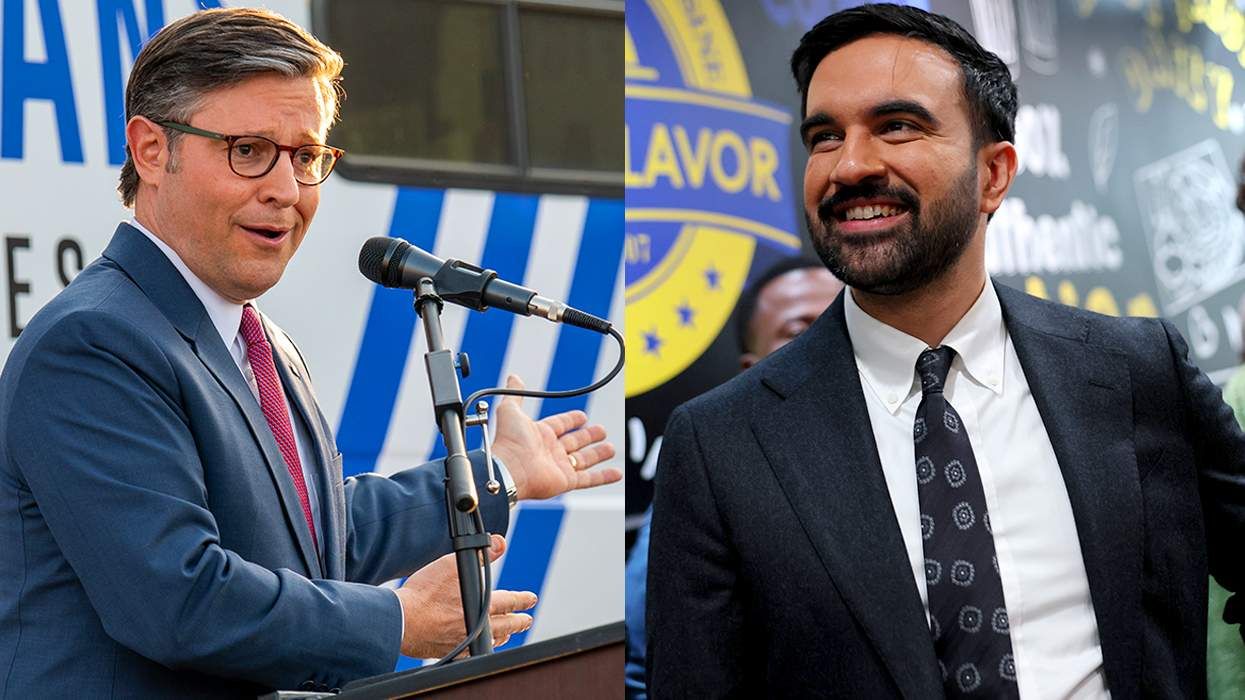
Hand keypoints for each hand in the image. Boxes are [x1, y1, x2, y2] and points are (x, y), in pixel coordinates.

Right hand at [394, 535, 536, 657]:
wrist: (400, 620)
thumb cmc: (424, 593)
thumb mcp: (452, 565)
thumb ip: (481, 554)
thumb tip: (500, 543)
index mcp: (482, 606)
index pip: (510, 602)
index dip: (523, 599)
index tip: (531, 598)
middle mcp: (476, 627)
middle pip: (506, 625)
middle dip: (519, 622)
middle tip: (527, 619)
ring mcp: (464, 643)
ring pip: (491, 641)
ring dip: (503, 635)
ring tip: (507, 632)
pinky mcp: (449, 652)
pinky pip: (473, 652)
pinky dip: (482, 647)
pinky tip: (480, 644)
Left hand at [490, 374, 619, 500]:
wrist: (509, 469)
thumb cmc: (508, 441)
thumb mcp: (510, 410)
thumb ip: (514, 393)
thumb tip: (513, 377)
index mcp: (539, 434)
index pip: (560, 424)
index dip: (572, 419)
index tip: (583, 416)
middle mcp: (550, 451)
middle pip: (575, 442)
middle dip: (589, 436)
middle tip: (602, 430)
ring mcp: (559, 467)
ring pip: (584, 460)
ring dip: (598, 454)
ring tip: (611, 448)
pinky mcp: (566, 481)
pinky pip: (589, 479)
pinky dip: (604, 477)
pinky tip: (617, 474)